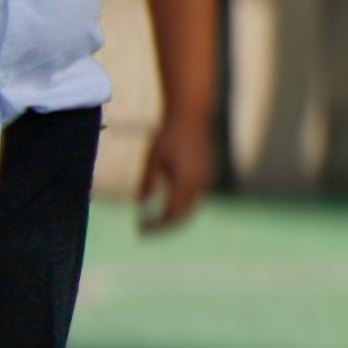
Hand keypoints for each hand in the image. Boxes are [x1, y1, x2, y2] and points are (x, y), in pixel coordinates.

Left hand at [136, 114, 212, 234]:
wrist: (191, 117)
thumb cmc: (168, 136)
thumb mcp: (152, 160)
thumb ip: (146, 183)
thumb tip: (140, 204)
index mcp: (185, 182)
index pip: (171, 214)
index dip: (156, 226)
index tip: (140, 230)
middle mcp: (199, 183)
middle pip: (183, 215)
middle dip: (164, 225)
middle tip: (145, 229)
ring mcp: (206, 179)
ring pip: (190, 207)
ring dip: (173, 215)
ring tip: (154, 219)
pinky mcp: (207, 174)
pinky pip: (194, 197)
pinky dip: (181, 204)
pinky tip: (166, 202)